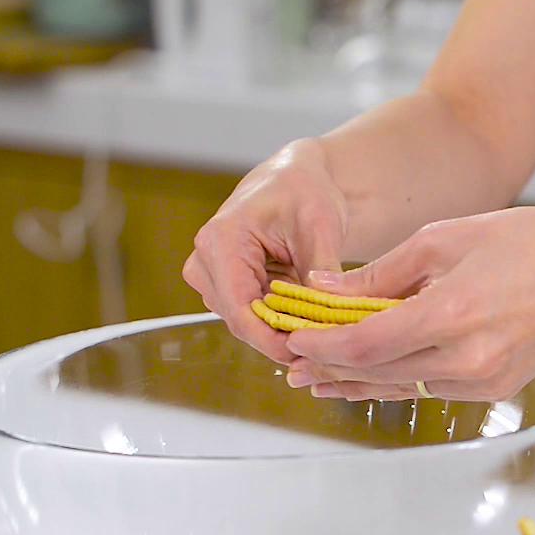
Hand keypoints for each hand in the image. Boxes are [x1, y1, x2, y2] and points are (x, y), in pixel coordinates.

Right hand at [183, 139, 350, 362]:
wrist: (295, 180)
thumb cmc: (304, 191)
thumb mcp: (320, 225)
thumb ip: (321, 270)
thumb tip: (326, 312)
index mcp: (220, 242)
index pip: (240, 310)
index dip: (272, 340)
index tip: (308, 354)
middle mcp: (205, 263)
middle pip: (242, 323)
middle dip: (284, 337)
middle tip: (329, 346)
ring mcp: (212, 278)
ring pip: (249, 324)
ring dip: (285, 330)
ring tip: (325, 327)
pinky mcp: (226, 288)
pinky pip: (255, 317)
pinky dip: (284, 321)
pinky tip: (313, 318)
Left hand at [284, 205, 534, 401]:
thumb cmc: (528, 241)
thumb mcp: (445, 239)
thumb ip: (381, 272)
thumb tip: (325, 292)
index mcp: (451, 314)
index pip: (365, 343)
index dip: (321, 345)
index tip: (291, 339)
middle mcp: (467, 359)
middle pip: (377, 372)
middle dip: (329, 366)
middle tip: (291, 362)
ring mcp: (485, 381)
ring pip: (402, 386)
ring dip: (357, 381)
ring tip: (316, 379)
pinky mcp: (497, 390)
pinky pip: (433, 388)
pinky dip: (398, 379)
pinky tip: (371, 376)